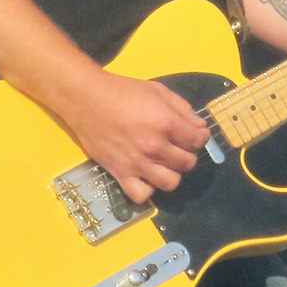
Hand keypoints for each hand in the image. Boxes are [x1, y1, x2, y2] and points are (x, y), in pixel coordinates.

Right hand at [61, 67, 209, 202]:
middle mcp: (154, 146)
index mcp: (165, 123)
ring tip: (163, 163)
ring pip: (171, 182)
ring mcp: (137, 163)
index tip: (194, 134)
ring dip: (172, 173)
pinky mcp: (120, 173)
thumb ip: (183, 109)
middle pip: (187, 163)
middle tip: (177, 146)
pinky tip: (145, 176)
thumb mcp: (157, 90)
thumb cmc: (122, 91)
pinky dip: (147, 189)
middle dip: (187, 154)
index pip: (198, 141)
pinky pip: (141, 195)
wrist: (86, 99)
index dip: (200, 137)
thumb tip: (200, 128)